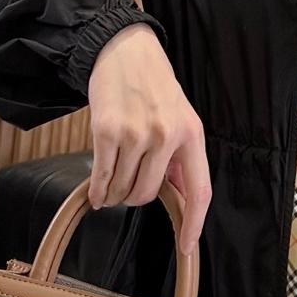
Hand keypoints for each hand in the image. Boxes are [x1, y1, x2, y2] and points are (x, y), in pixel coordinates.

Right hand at [86, 22, 211, 252]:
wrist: (124, 51)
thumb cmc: (153, 86)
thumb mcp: (179, 117)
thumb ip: (179, 156)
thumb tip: (178, 197)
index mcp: (192, 134)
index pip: (199, 190)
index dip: (194, 223)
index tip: (187, 245)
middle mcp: (167, 136)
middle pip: (148, 195)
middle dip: (134, 199)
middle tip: (127, 189)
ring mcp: (136, 134)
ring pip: (123, 189)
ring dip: (115, 194)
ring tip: (112, 182)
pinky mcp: (107, 131)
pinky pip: (102, 177)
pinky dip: (98, 191)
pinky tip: (96, 193)